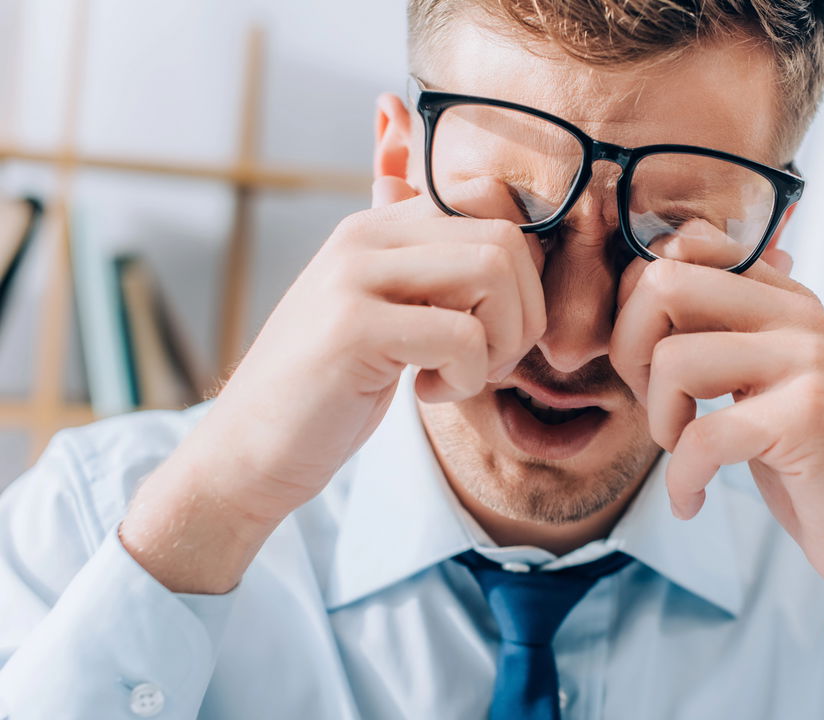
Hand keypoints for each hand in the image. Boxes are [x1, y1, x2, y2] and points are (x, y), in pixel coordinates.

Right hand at [119, 176, 545, 591]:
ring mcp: (356, 275)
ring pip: (494, 271)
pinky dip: (468, 376)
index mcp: (378, 226)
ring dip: (501, 340)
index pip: (488, 198)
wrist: (248, 451)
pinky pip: (464, 335)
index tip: (497, 321)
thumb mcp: (383, 315)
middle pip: (505, 236)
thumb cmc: (330, 389)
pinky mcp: (354, 327)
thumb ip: (422, 267)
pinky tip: (428, 392)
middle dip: (524, 311)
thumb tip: (470, 211)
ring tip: (459, 374)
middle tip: (488, 360)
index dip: (523, 266)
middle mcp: (366, 235)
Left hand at [611, 225, 823, 696]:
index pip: (689, 243)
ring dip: (658, 420)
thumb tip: (656, 275)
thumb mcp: (772, 383)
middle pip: (665, 282)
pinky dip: (681, 481)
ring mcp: (807, 361)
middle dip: (630, 349)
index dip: (640, 300)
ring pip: (673, 358)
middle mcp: (798, 315)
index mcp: (786, 298)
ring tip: (684, 456)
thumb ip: (729, 332)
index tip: (649, 360)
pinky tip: (693, 501)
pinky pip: (700, 435)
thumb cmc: (818, 466)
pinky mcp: (805, 417)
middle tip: (656, 407)